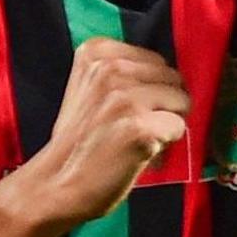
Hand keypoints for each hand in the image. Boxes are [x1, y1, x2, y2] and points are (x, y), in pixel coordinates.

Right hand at [0, 37, 190, 233]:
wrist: (56, 184)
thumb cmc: (79, 142)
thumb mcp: (90, 89)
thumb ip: (125, 75)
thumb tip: (174, 78)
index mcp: (96, 52)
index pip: (156, 60)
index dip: (150, 88)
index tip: (126, 110)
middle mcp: (110, 69)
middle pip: (172, 77)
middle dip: (162, 104)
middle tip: (134, 127)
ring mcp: (124, 97)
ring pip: (180, 101)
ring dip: (165, 123)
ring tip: (135, 139)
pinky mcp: (139, 126)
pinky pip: (179, 127)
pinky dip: (166, 144)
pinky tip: (138, 152)